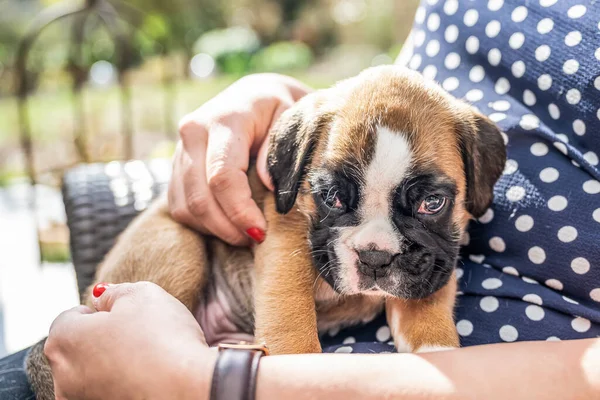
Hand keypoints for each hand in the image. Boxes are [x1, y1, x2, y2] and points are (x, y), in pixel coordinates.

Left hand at [44, 282, 215, 399]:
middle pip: (78, 347)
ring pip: (92, 373)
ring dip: (112, 364)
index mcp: (64, 340)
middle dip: (102, 338)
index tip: (127, 316)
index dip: (101, 311)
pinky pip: (107, 391)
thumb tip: (102, 298)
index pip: (71, 316)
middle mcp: (63, 376)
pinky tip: (147, 379)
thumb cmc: (164, 339)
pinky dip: (122, 384)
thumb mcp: (142, 294)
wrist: (189, 388)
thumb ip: (114, 292)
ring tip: (147, 359)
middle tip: (139, 335)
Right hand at [170, 73, 311, 245]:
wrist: (254, 96)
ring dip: (215, 229)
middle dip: (227, 228)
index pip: (222, 176)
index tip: (261, 233)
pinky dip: (203, 224)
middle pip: (200, 198)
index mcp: (224, 119)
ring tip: (245, 235)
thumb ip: (278, 151)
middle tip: (256, 241)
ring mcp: (180, 150)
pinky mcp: (175, 167)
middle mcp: (193, 132)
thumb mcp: (290, 121)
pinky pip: (179, 207)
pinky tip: (228, 224)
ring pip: (186, 207)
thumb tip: (268, 185)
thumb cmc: (280, 110)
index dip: (240, 212)